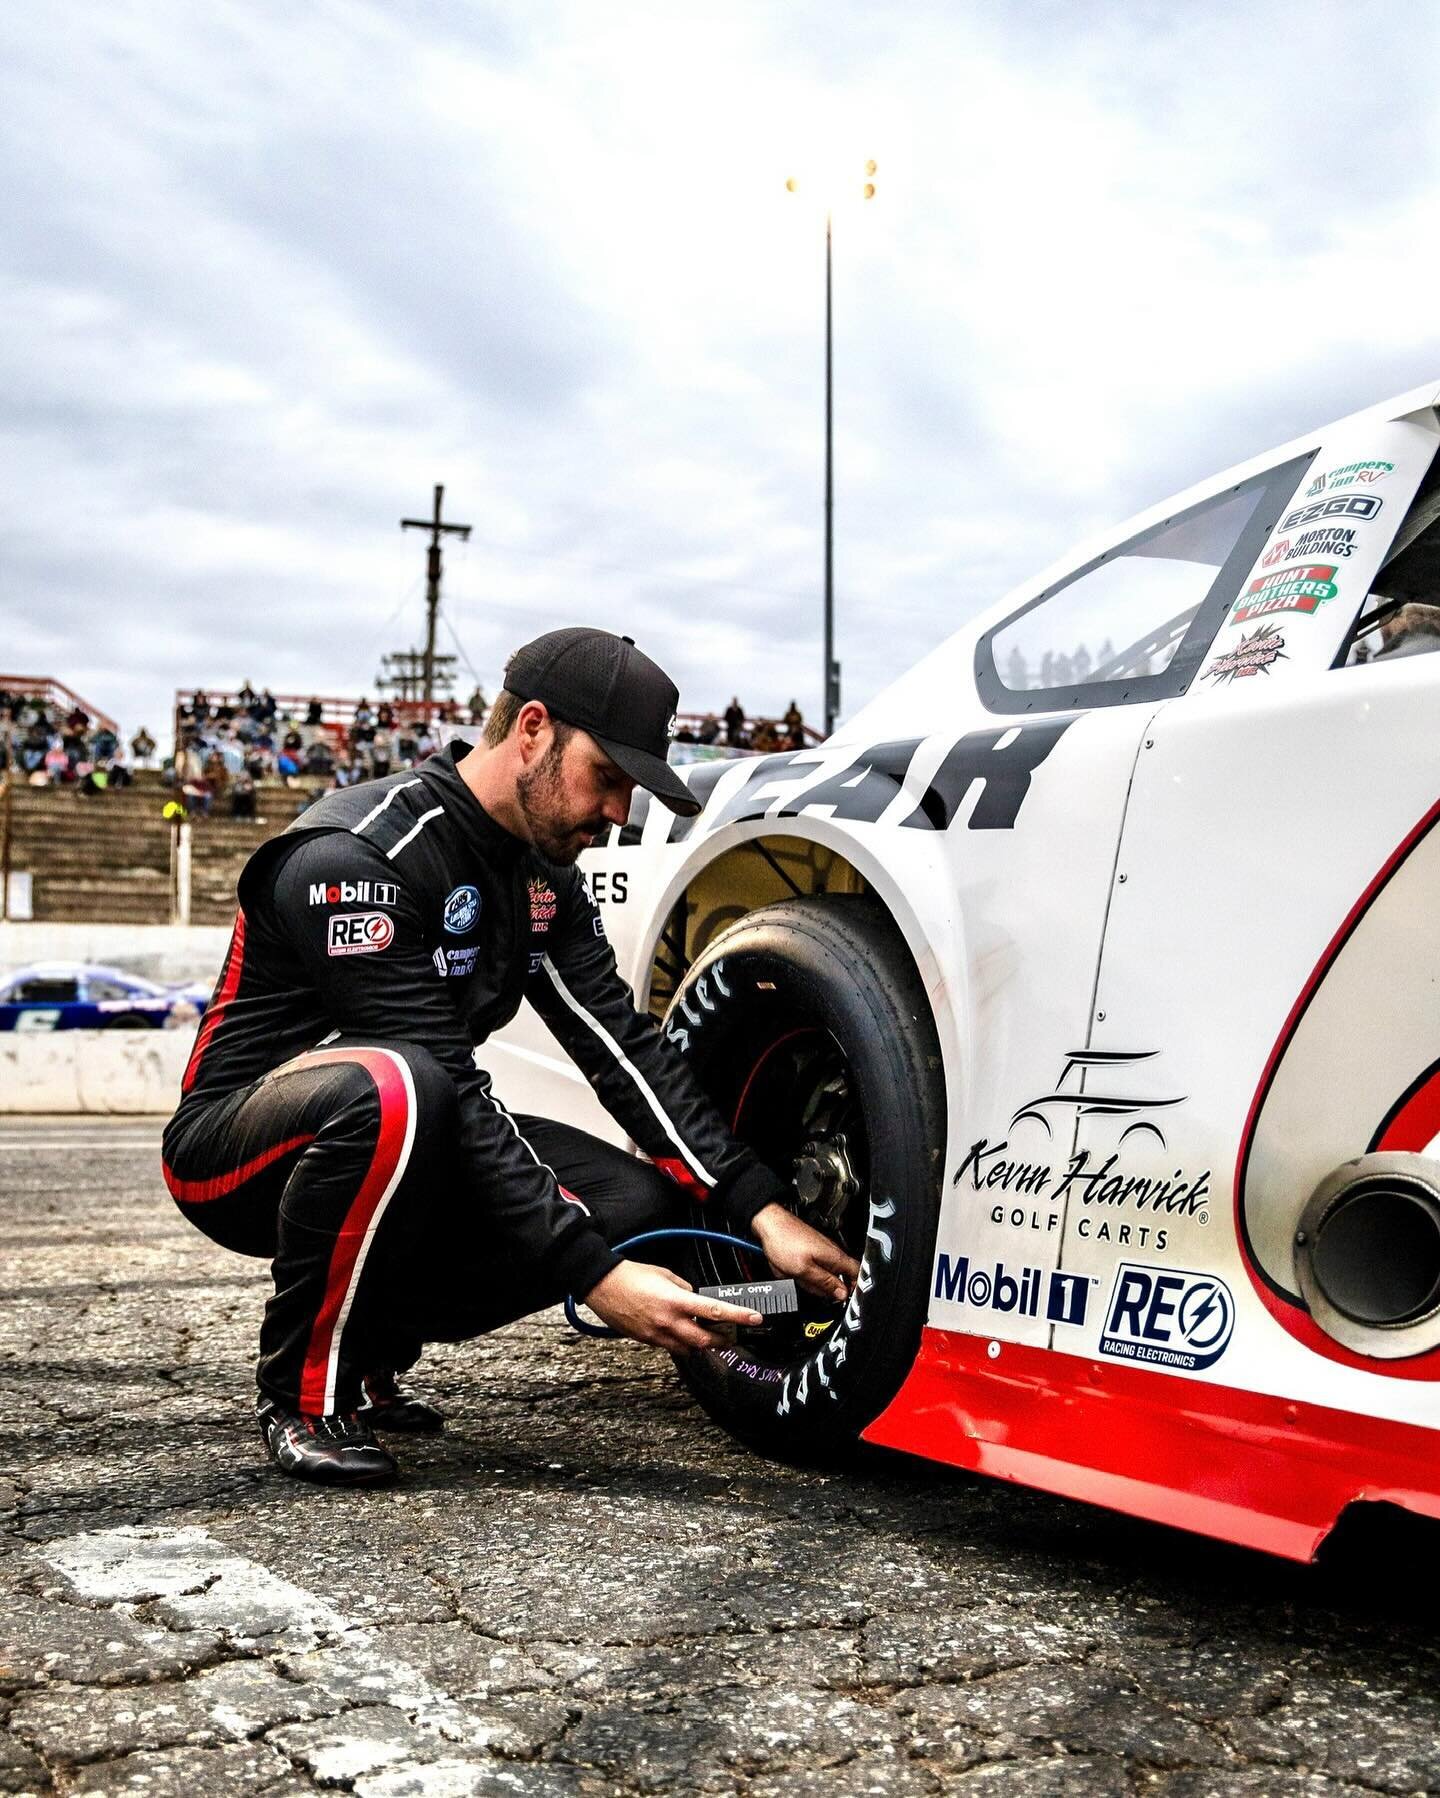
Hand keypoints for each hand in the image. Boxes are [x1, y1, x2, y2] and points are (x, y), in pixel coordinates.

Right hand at [585, 1260, 762, 1352]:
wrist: (602, 1286)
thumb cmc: (631, 1276)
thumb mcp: (664, 1274)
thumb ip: (684, 1288)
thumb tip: (694, 1297)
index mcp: (676, 1300)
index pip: (715, 1310)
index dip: (738, 1316)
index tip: (754, 1318)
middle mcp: (669, 1321)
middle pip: (705, 1340)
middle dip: (722, 1340)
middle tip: (731, 1336)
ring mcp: (657, 1334)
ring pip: (689, 1349)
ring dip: (701, 1344)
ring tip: (706, 1335)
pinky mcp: (646, 1340)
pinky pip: (671, 1348)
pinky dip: (681, 1344)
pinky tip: (681, 1334)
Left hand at [750, 1203, 860, 1304]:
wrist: (768, 1223)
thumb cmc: (783, 1242)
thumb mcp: (803, 1270)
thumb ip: (824, 1283)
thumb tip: (841, 1294)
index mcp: (835, 1256)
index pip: (857, 1274)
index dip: (854, 1289)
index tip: (843, 1299)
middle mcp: (831, 1252)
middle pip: (840, 1277)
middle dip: (827, 1288)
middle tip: (812, 1288)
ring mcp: (822, 1250)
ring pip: (825, 1273)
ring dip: (814, 1281)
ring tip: (799, 1277)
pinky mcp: (811, 1249)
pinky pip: (814, 1267)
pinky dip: (806, 1273)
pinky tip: (793, 1271)